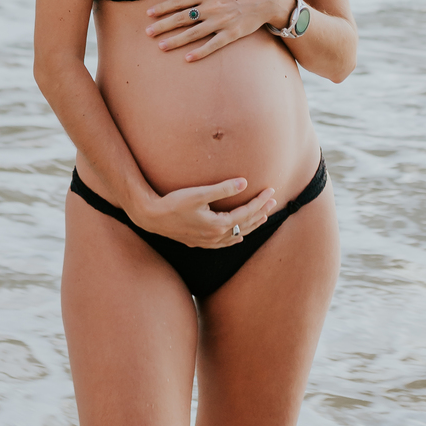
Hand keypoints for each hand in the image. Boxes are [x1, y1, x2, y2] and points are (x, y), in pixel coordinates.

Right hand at [133, 177, 277, 247]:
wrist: (152, 217)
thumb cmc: (174, 203)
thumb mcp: (199, 193)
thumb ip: (223, 188)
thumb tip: (245, 182)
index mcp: (218, 225)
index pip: (246, 213)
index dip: (260, 202)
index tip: (271, 191)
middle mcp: (215, 237)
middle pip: (245, 225)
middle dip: (260, 212)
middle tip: (273, 201)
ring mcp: (207, 242)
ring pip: (237, 236)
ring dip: (251, 225)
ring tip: (263, 217)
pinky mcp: (200, 242)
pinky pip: (225, 243)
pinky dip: (236, 237)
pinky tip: (239, 237)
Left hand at [145, 0, 287, 59]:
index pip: (180, 1)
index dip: (163, 7)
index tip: (149, 13)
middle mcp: (212, 7)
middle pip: (182, 18)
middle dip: (163, 25)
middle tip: (147, 33)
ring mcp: (221, 22)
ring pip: (193, 33)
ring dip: (175, 40)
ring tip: (161, 46)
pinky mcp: (231, 34)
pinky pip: (212, 45)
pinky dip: (200, 52)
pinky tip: (187, 58)